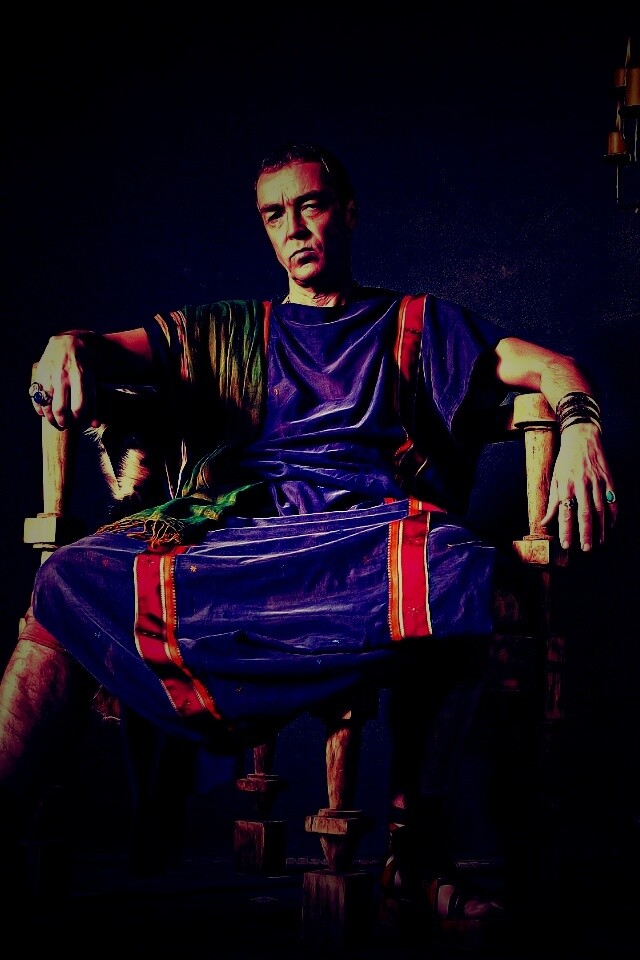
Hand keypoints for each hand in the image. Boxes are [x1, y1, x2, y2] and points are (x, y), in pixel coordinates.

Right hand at [30, 331, 99, 430]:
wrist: (67, 342)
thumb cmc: (84, 364)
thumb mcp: (93, 379)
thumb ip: (94, 402)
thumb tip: (95, 424)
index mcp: (80, 376)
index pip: (79, 407)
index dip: (79, 421)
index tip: (80, 424)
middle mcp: (63, 376)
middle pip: (60, 409)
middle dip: (64, 423)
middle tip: (66, 425)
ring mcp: (49, 375)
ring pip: (46, 406)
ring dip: (51, 419)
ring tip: (56, 422)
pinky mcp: (39, 375)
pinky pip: (36, 398)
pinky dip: (40, 409)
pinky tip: (45, 412)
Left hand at [541, 422, 616, 550]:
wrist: (582, 438)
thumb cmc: (565, 460)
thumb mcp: (554, 479)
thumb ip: (552, 502)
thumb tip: (545, 522)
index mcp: (565, 485)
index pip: (565, 512)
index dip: (566, 530)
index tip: (566, 544)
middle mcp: (581, 484)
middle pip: (585, 513)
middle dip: (585, 533)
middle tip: (586, 548)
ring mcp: (597, 481)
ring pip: (600, 509)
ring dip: (600, 528)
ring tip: (598, 541)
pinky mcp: (608, 479)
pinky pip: (612, 500)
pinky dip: (612, 514)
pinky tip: (610, 526)